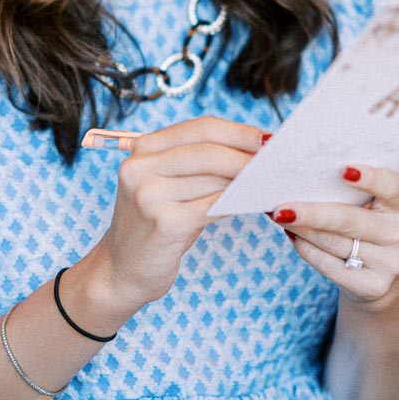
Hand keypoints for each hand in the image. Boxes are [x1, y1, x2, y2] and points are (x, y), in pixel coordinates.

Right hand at [93, 116, 263, 307]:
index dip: (238, 131)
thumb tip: (255, 153)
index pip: (199, 128)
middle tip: (278, 162)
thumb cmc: (154, 225)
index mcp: (142, 149)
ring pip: (215, 179)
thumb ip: (199, 165)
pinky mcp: (164, 224)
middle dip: (248, 155)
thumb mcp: (167, 186)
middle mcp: (140, 167)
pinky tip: (254, 204)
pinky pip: (214, 207)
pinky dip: (238, 203)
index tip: (268, 139)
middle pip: (209, 151)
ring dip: (248, 181)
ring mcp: (149, 195)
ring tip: (271, 182)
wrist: (120, 271)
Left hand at [271, 164, 398, 310]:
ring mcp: (393, 264)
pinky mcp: (374, 287)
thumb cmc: (369, 224)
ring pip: (335, 242)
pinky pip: (329, 266)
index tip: (344, 171)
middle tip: (281, 208)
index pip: (392, 187)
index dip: (370, 179)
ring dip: (302, 229)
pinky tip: (293, 236)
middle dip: (313, 213)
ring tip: (280, 216)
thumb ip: (351, 189)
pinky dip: (307, 249)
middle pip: (351, 220)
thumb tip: (300, 179)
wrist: (383, 275)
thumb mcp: (373, 204)